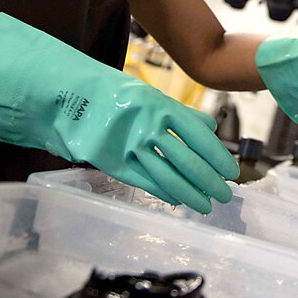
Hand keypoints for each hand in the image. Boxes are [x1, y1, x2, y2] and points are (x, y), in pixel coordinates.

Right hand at [0, 13, 238, 213]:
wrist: (66, 94)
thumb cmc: (111, 93)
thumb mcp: (147, 94)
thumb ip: (178, 111)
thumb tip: (209, 126)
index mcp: (160, 104)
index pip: (198, 134)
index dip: (217, 155)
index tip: (231, 170)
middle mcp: (147, 124)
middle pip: (187, 158)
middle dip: (210, 180)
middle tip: (225, 195)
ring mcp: (129, 144)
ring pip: (168, 174)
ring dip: (191, 192)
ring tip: (206, 204)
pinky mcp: (111, 161)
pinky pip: (144, 181)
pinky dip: (164, 192)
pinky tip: (178, 200)